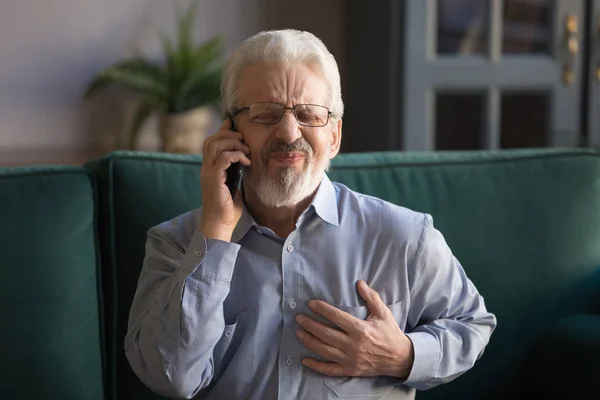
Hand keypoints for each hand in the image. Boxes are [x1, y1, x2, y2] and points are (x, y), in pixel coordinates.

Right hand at [198, 119, 250, 240]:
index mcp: (209, 169)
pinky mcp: (213, 179)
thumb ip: (235, 172)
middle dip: (228, 135)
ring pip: (215, 145)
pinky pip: (223, 158)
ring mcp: (208, 173)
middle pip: (211, 140)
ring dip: (234, 144)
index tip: (235, 127)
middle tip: (243, 141)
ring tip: (246, 152)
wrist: (220, 225)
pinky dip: (236, 156)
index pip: (210, 143)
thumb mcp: (233, 185)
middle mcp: (205, 169)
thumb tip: (243, 160)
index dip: (222, 132)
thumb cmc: (227, 209)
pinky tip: (246, 162)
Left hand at [295, 280, 414, 379]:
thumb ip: (371, 297)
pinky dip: (316, 366)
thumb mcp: (383, 313)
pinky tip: (304, 360)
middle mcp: (353, 345)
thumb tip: (359, 283)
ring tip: (298, 332)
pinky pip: (329, 369)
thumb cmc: (390, 333)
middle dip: (310, 324)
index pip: (337, 317)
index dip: (323, 310)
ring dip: (309, 341)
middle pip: (326, 334)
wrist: (400, 358)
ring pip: (324, 350)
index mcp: (361, 329)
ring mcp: (350, 359)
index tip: (311, 304)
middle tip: (299, 317)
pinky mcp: (349, 370)